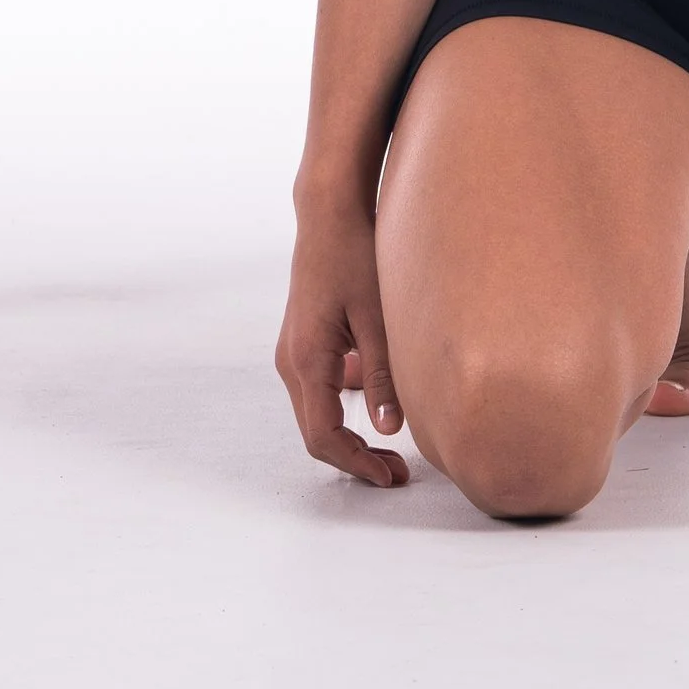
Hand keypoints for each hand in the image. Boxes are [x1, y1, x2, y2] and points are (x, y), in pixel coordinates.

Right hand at [277, 197, 407, 488]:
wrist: (329, 212)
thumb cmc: (355, 255)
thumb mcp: (377, 317)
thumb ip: (382, 375)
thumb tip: (391, 431)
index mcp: (307, 360)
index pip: (323, 436)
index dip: (356, 463)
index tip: (391, 476)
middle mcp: (291, 362)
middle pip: (316, 432)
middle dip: (355, 457)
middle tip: (397, 472)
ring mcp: (292, 353)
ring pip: (317, 413)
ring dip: (351, 435)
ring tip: (394, 447)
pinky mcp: (303, 343)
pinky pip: (321, 390)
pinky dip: (346, 408)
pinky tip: (380, 395)